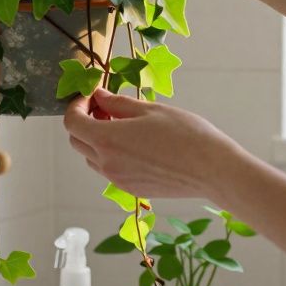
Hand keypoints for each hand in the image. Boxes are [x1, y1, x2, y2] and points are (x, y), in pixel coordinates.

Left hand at [62, 89, 247, 201]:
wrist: (212, 170)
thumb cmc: (185, 134)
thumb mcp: (150, 110)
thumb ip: (117, 103)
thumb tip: (98, 96)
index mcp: (108, 140)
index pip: (72, 123)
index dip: (76, 105)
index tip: (90, 95)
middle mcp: (107, 164)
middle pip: (77, 141)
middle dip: (84, 121)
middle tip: (105, 107)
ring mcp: (118, 180)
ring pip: (92, 157)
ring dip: (97, 139)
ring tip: (122, 124)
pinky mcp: (132, 189)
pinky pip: (110, 170)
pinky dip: (111, 154)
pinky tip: (135, 143)